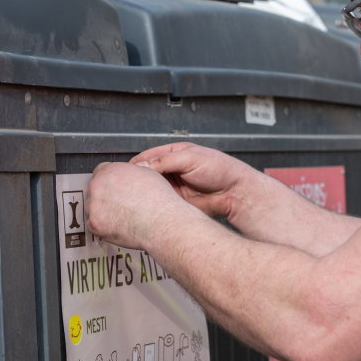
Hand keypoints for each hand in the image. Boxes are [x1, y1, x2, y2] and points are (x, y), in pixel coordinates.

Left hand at [86, 161, 184, 249]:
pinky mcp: (95, 223)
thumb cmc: (158, 201)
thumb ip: (132, 172)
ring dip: (102, 211)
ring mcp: (94, 205)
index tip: (113, 187)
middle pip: (95, 189)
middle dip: (105, 196)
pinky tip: (118, 225)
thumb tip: (132, 174)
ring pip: (92, 208)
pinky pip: (93, 225)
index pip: (101, 171)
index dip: (109, 180)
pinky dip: (103, 227)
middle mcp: (99, 185)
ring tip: (121, 216)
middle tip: (119, 204)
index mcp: (111, 171)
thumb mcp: (148, 174)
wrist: (160, 221)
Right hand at [130, 142, 262, 219]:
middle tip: (127, 187)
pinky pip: (160, 202)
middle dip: (138, 180)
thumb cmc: (220, 169)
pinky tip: (148, 207)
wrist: (234, 192)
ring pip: (151, 189)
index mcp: (174, 153)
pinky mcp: (177, 201)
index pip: (147, 157)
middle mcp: (172, 169)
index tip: (125, 173)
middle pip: (146, 174)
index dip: (136, 165)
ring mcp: (174, 186)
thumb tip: (142, 165)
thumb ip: (165, 161)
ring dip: (145, 193)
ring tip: (135, 197)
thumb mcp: (190, 158)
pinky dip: (154, 204)